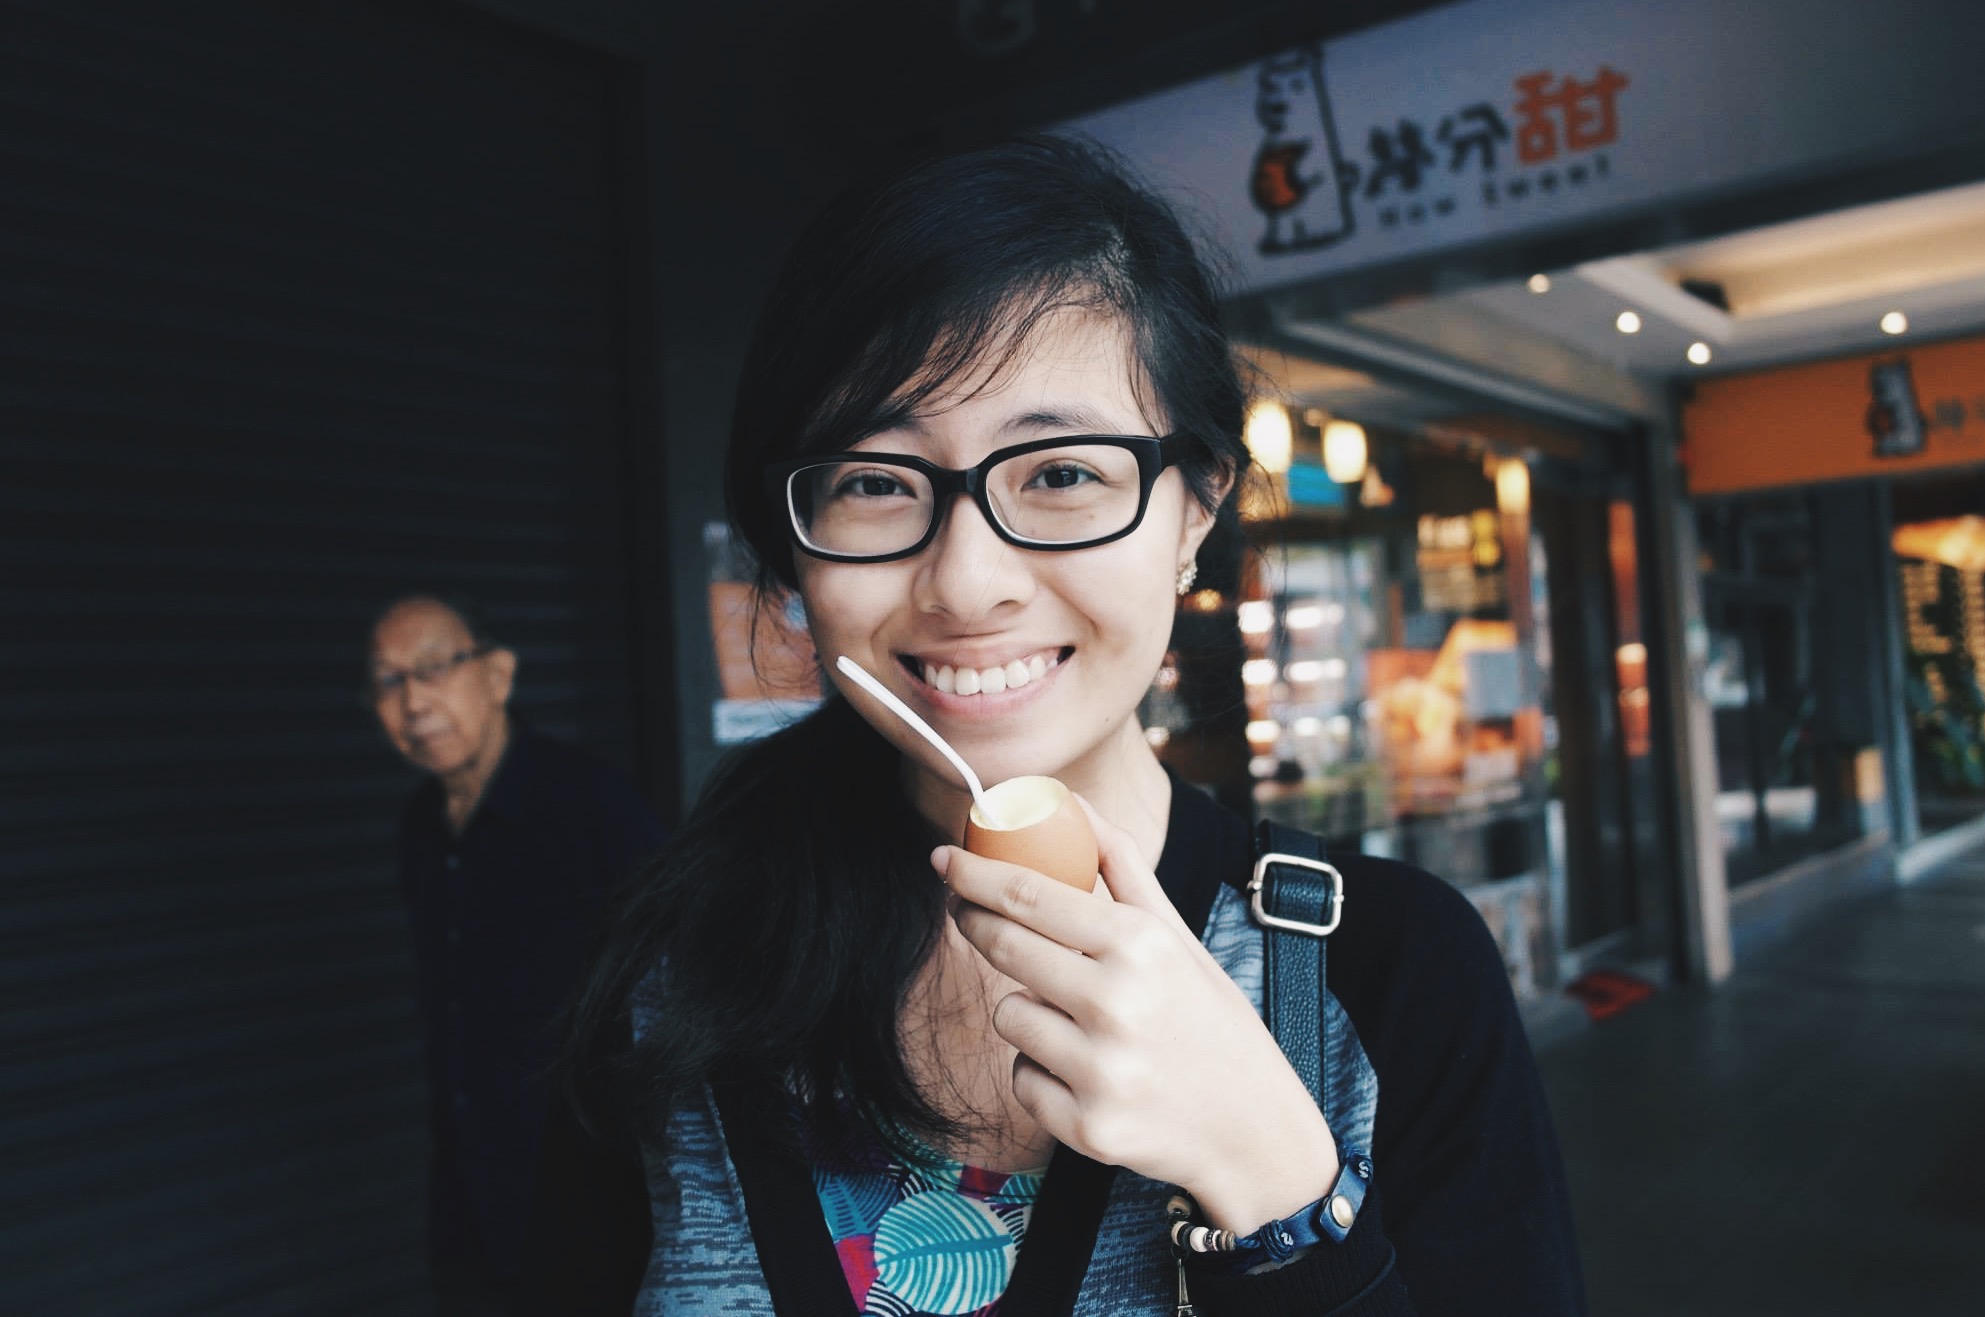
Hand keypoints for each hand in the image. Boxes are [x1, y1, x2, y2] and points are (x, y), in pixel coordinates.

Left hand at [936, 795, 1338, 1232]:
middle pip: (1003, 946)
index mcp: (1140, 944)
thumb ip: (1121, 865)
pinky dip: (1043, 1073)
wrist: (1255, 1130)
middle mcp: (1116, 1002)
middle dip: (974, 923)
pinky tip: (1091, 1076)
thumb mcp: (1177, 936)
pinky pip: (1021, 1077)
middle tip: (966, 914)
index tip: (943, 859)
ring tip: (1080, 1023)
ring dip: (1027, 1010)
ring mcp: (1099, 1069)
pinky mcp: (1085, 1127)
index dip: (973, 872)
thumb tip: (1070, 799)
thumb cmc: (1210, 1020)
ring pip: (1008, 1014)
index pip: (1028, 894)